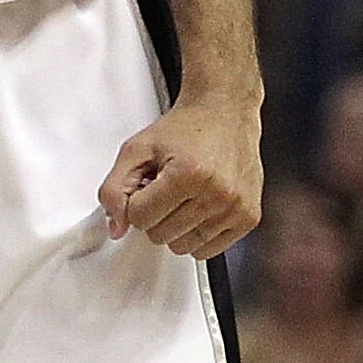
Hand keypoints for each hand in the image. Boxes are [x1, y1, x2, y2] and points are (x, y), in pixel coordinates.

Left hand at [99, 92, 261, 259]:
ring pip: (183, 248)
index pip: (140, 218)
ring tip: (184, 196)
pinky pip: (208, 251)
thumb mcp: (137, 148)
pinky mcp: (249, 218)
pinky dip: (197, 234)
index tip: (148, 184)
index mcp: (188, 173)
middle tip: (167, 188)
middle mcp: (217, 193)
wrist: (225, 111)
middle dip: (156, 214)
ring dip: (176, 226)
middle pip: (160, 236)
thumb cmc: (185, 127)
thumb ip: (114, 188)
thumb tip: (116, 228)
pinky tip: (199, 207)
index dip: (136, 201)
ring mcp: (236, 208)